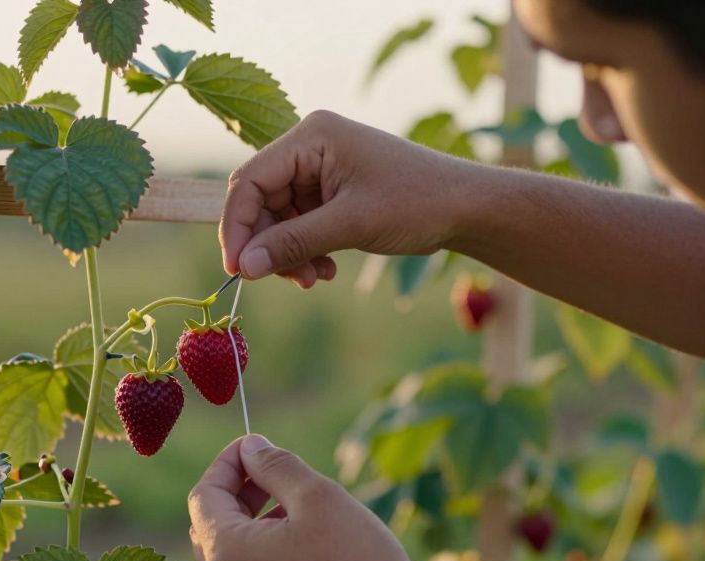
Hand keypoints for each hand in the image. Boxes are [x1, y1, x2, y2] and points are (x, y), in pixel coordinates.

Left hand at [187, 434, 436, 560]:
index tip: (257, 443)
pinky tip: (300, 535)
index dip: (228, 462)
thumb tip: (250, 447)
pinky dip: (262, 547)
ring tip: (293, 499)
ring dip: (251, 517)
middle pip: (209, 524)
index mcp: (226, 554)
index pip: (204, 495)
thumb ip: (275, 465)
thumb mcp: (317, 496)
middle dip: (237, 489)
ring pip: (229, 550)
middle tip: (273, 467)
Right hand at [220, 110, 483, 287]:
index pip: (250, 181)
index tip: (238, 269)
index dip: (238, 227)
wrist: (465, 208)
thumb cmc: (417, 203)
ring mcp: (319, 170)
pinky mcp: (330, 193)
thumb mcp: (351, 224)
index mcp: (311, 136)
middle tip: (288, 280)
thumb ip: (294, 243)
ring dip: (290, 254)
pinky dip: (306, 251)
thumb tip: (245, 268)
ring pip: (278, 219)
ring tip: (315, 279)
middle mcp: (309, 147)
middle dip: (269, 245)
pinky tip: (327, 270)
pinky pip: (299, 225)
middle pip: (261, 202)